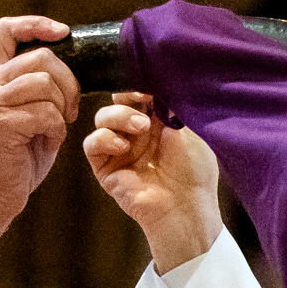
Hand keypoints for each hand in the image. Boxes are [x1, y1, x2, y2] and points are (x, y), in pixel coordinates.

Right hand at [0, 16, 78, 283]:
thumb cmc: (18, 158)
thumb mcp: (31, 114)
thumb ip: (42, 87)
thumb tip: (71, 64)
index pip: (8, 30)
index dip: (37, 24)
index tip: (63, 32)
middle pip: (43, 57)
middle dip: (69, 82)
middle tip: (68, 111)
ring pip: (47, 84)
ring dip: (62, 109)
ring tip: (54, 129)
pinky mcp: (1, 122)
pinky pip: (48, 113)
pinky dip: (56, 131)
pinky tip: (45, 143)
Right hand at [84, 93, 222, 272]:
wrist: (185, 208)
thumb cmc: (195, 172)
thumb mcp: (191, 131)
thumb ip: (174, 105)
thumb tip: (162, 79)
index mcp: (159, 121)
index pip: (140, 93)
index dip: (139, 83)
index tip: (146, 82)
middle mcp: (137, 133)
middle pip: (118, 100)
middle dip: (125, 95)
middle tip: (139, 97)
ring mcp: (120, 149)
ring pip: (102, 118)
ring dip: (119, 116)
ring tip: (141, 127)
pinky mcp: (106, 167)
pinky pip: (91, 143)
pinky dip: (103, 138)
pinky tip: (123, 145)